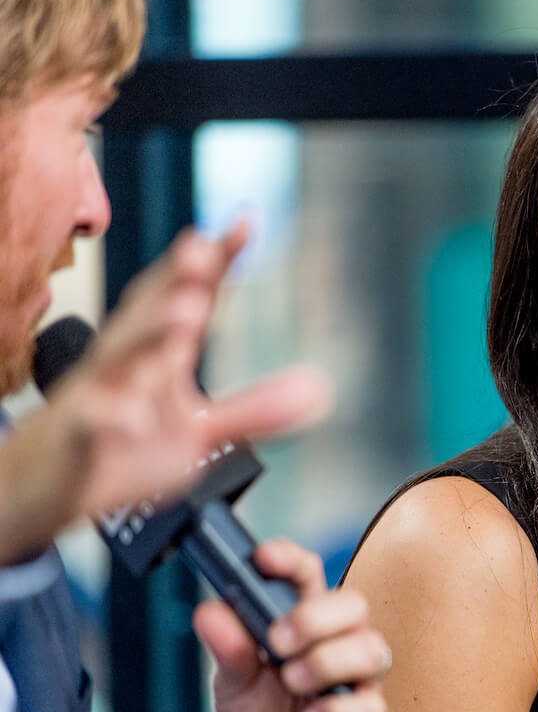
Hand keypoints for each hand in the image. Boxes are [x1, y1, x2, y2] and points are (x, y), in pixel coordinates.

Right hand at [0, 222, 330, 562]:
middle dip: (177, 280)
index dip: (216, 262)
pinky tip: (134, 417)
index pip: (189, 299)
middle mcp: (127, 364)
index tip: (244, 224)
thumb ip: (254, 409)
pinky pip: (92, 426)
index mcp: (159, 355)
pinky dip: (111, 419)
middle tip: (205, 248)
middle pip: (150, 313)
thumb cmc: (121, 447)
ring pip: (121, 358)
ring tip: (187, 310)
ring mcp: (98, 397)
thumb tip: (318, 389)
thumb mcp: (197, 431)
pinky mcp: (78, 440)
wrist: (45, 487)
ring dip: (153, 331)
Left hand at [195, 538, 389, 711]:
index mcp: (305, 624)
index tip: (265, 559)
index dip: (291, 561)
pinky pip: (369, 708)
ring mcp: (357, 683)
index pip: (308, 576)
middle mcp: (338, 646)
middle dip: (315, 618)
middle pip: (353, 605)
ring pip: (370, 651)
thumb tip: (210, 611)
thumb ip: (229, 647)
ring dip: (326, 663)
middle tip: (277, 641)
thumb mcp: (232, 684)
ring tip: (292, 682)